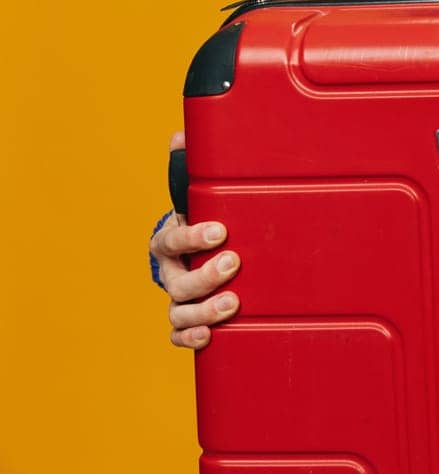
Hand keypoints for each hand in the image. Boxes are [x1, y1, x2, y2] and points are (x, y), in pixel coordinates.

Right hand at [151, 131, 239, 348]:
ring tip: (232, 303)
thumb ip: (192, 166)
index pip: (172, 239)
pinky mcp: (187, 318)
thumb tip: (182, 134)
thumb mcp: (199, 193)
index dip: (192, 236)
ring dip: (204, 310)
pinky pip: (180, 335)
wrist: (196, 250)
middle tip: (234, 262)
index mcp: (170, 239)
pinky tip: (210, 337)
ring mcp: (178, 297)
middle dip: (205, 274)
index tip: (219, 230)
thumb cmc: (203, 218)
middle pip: (177, 281)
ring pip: (179, 311)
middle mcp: (171, 271)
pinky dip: (191, 338)